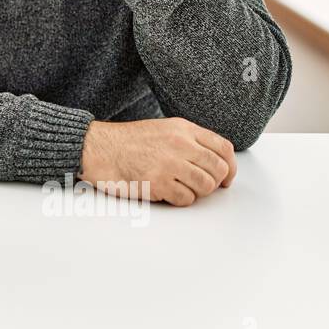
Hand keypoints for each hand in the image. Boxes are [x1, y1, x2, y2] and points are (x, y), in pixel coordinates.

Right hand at [79, 117, 236, 206]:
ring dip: (196, 192)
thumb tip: (214, 162)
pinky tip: (167, 192)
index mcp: (183, 129)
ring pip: (205, 186)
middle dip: (215, 183)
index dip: (230, 167)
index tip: (226, 177)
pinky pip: (186, 199)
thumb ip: (189, 140)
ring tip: (181, 187)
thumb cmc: (127, 142)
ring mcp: (169, 164)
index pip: (223, 148)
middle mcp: (180, 144)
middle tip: (202, 186)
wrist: (99, 149)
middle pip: (218, 169)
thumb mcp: (163, 128)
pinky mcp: (158, 183)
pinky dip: (180, 200)